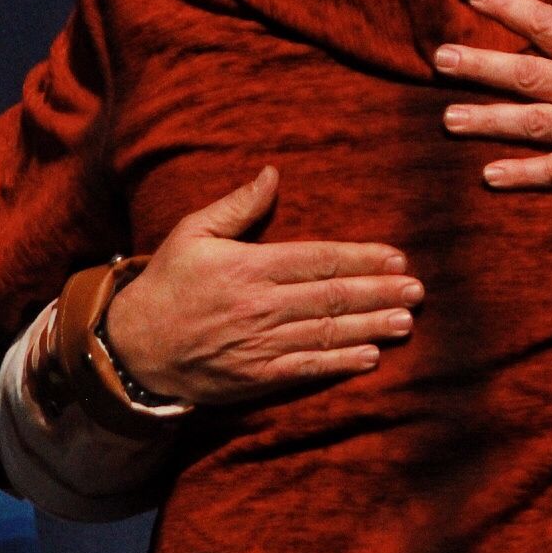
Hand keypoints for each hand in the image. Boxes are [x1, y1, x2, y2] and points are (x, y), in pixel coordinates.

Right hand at [103, 167, 422, 404]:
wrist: (132, 348)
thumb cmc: (166, 283)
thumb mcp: (192, 233)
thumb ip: (238, 206)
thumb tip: (273, 175)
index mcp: (249, 267)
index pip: (318, 259)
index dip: (361, 258)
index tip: (397, 258)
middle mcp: (259, 306)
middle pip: (331, 297)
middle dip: (379, 292)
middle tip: (418, 290)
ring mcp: (259, 344)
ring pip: (326, 333)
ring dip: (370, 327)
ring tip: (406, 322)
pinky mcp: (255, 377)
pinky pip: (305, 369)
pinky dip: (339, 364)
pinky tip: (370, 357)